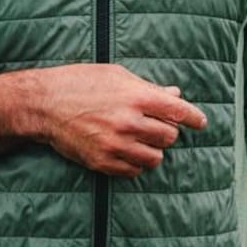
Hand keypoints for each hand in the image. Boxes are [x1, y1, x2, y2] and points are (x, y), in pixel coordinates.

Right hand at [21, 63, 206, 176]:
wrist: (46, 104)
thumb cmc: (82, 82)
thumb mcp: (118, 76)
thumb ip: (149, 87)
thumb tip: (175, 92)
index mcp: (137, 97)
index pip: (178, 111)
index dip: (194, 117)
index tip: (200, 122)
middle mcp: (130, 122)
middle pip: (169, 136)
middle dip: (168, 130)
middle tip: (159, 125)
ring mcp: (116, 145)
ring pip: (155, 157)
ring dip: (154, 148)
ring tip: (144, 139)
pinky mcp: (103, 162)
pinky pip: (134, 171)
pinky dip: (137, 163)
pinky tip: (130, 151)